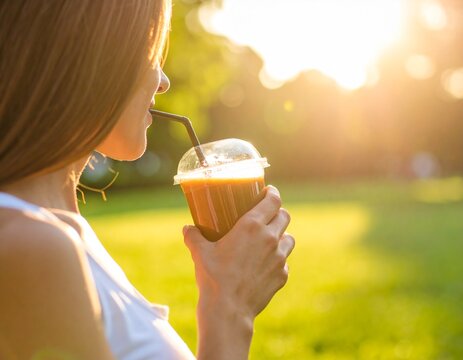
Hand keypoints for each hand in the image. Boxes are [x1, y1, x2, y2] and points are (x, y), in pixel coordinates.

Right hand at [183, 185, 294, 319]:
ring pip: (289, 238)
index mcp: (252, 226)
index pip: (273, 200)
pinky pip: (285, 261)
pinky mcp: (282, 275)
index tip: (269, 191)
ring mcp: (279, 258)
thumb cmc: (213, 278)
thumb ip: (194, 237)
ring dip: (281, 236)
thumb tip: (187, 228)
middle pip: (285, 216)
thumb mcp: (200, 253)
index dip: (273, 193)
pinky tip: (265, 264)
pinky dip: (278, 259)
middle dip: (278, 212)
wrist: (228, 310)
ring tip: (269, 240)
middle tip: (267, 215)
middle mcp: (270, 238)